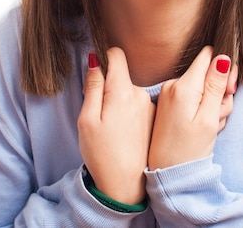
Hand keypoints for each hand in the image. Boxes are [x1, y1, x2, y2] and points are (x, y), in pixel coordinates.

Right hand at [78, 47, 155, 203]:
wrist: (127, 187)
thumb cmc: (102, 155)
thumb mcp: (87, 120)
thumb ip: (92, 87)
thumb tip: (95, 60)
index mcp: (122, 92)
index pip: (117, 55)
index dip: (104, 58)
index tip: (97, 72)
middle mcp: (140, 94)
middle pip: (122, 76)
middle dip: (108, 86)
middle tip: (99, 113)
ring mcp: (150, 107)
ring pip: (129, 92)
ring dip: (119, 101)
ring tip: (112, 128)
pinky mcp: (155, 119)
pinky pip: (139, 105)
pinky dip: (130, 113)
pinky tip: (125, 134)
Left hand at [148, 46, 236, 169]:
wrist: (167, 174)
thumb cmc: (189, 151)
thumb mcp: (209, 118)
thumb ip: (216, 85)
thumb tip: (222, 56)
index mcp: (183, 85)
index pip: (208, 55)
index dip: (224, 68)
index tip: (229, 89)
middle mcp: (172, 84)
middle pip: (207, 72)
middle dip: (220, 91)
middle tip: (218, 115)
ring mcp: (168, 93)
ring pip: (202, 87)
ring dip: (213, 104)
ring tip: (209, 126)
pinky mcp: (168, 103)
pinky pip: (193, 96)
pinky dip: (202, 109)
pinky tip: (201, 127)